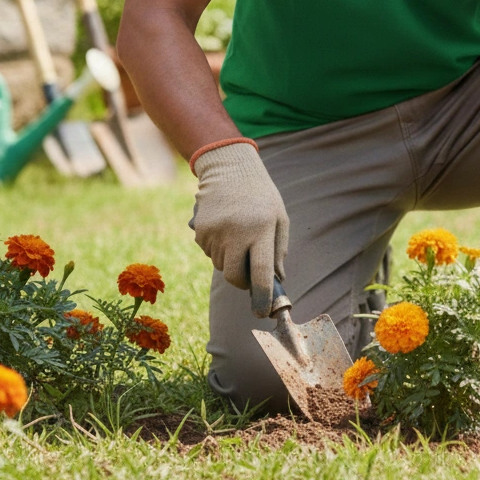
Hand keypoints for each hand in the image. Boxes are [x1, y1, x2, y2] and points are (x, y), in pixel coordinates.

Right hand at [189, 143, 288, 317]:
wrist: (229, 167)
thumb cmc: (260, 195)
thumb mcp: (279, 217)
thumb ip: (279, 250)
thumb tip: (276, 281)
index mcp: (260, 229)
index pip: (261, 273)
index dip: (262, 297)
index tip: (262, 311)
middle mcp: (236, 232)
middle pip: (235, 277)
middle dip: (243, 282)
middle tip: (250, 272)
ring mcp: (215, 232)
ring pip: (222, 266)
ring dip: (231, 261)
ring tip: (239, 235)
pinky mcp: (200, 230)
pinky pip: (209, 253)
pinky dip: (219, 249)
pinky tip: (225, 228)